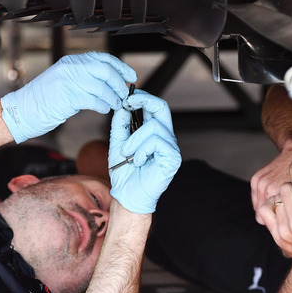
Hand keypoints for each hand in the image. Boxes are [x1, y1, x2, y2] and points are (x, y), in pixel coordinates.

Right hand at [1, 52, 136, 142]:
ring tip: (115, 104)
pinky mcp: (66, 97)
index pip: (102, 58)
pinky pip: (93, 100)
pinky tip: (103, 109)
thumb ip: (85, 79)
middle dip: (119, 84)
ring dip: (113, 98)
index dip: (120, 67)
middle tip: (125, 95)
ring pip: (101, 86)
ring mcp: (67, 81)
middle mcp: (70, 67)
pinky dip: (103, 105)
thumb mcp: (65, 82)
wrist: (21, 111)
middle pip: (105, 70)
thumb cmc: (44, 101)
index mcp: (71, 61)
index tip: (131, 77)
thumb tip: (112, 84)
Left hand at [108, 91, 180, 213]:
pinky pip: (156, 142)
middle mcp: (166, 137)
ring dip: (134, 139)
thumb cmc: (125, 172)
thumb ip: (120, 125)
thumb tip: (122, 106)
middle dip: (144, 101)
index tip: (127, 97)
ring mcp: (171, 147)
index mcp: (154, 133)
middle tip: (128, 103)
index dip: (142, 97)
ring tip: (127, 153)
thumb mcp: (118, 143)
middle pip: (162, 107)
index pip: (155, 106)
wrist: (128, 195)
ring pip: (153, 127)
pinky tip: (138, 162)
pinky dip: (142, 150)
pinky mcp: (173, 158)